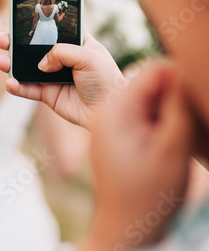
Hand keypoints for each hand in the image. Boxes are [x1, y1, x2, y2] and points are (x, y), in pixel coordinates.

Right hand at [0, 30, 124, 128]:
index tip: (18, 17)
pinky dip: (17, 87)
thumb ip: (61, 53)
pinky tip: (10, 83)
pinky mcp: (48, 94)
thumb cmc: (106, 79)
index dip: (36, 23)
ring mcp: (53, 75)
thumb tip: (41, 64)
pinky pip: (28, 89)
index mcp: (75, 42)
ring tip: (0, 61)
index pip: (52, 27)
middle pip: (33, 47)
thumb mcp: (88, 56)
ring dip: (11, 63)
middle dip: (15, 42)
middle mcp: (62, 57)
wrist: (109, 110)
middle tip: (1, 39)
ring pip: (26, 67)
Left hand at [82, 60, 195, 249]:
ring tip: (180, 139)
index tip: (193, 99)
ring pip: (149, 99)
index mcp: (115, 109)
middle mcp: (107, 110)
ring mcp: (111, 121)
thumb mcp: (171, 148)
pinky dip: (161, 124)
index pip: (151, 71)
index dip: (179, 78)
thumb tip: (182, 70)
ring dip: (170, 113)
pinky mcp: (117, 132)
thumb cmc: (148, 196)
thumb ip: (177, 105)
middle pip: (149, 83)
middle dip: (175, 98)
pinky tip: (170, 143)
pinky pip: (143, 114)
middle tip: (189, 126)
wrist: (126, 229)